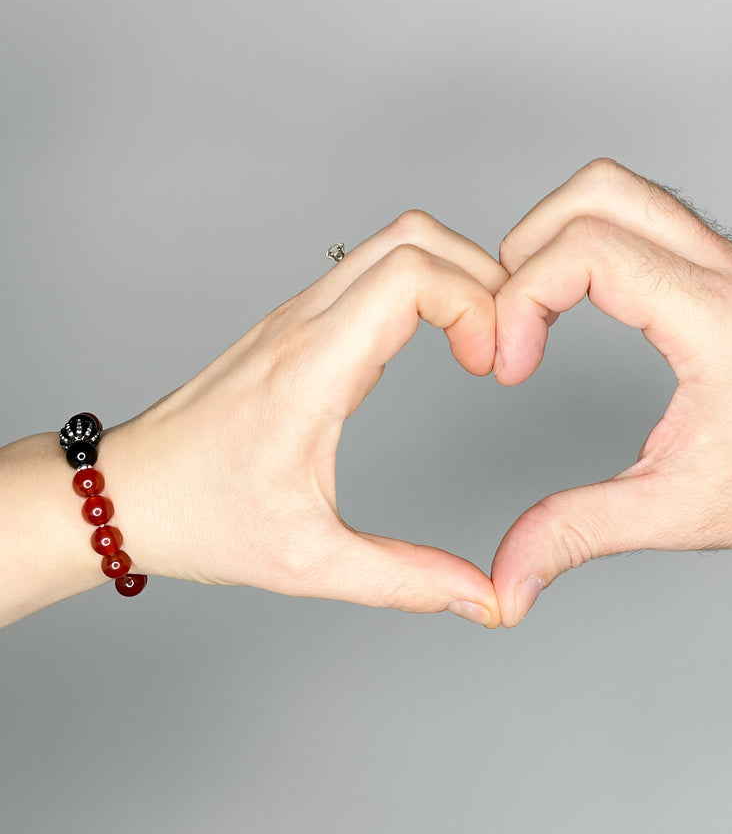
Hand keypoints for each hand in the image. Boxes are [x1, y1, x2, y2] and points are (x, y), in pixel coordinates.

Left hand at [102, 212, 506, 626]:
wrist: (127, 493)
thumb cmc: (202, 519)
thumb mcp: (311, 563)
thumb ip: (407, 580)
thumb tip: (481, 597)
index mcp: (312, 370)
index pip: (414, 274)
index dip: (476, 305)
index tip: (490, 367)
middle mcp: (304, 325)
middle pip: (415, 236)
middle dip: (481, 277)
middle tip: (501, 345)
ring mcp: (296, 316)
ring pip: (394, 242)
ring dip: (453, 276)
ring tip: (479, 343)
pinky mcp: (295, 324)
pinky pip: (371, 269)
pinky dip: (423, 286)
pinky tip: (438, 342)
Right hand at [490, 159, 731, 624]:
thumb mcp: (680, 510)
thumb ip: (580, 532)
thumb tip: (510, 576)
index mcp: (713, 318)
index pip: (589, 249)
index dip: (521, 299)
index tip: (510, 368)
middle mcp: (720, 268)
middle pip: (594, 191)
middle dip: (525, 252)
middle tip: (509, 327)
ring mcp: (722, 258)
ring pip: (614, 188)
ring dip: (552, 237)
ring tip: (530, 313)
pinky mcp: (718, 265)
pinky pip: (636, 215)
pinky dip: (584, 242)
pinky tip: (570, 305)